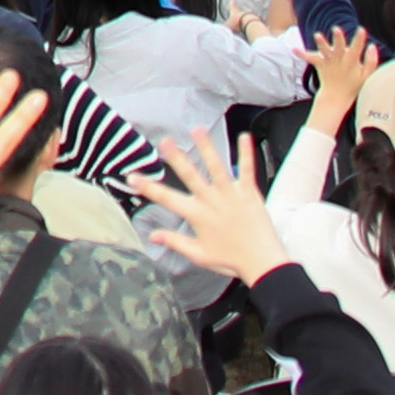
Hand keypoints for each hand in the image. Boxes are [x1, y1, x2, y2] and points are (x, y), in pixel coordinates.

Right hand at [140, 131, 292, 284]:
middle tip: (165, 141)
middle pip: (191, 176)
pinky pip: (248, 169)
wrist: (263, 264)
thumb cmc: (231, 261)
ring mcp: (231, 195)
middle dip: (176, 158)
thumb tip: (152, 235)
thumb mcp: (199, 255)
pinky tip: (244, 136)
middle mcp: (212, 202)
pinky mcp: (250, 193)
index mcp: (198, 216)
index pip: (167, 199)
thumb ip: (175, 242)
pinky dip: (246, 153)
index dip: (148, 187)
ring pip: (216, 167)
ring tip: (197, 130)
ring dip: (207, 148)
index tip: (131, 176)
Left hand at [305, 28, 378, 128]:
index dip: (359, 39)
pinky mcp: (320, 65)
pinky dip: (302, 54)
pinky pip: (310, 58)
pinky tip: (294, 49)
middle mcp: (340, 60)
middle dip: (338, 38)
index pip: (357, 48)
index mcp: (352, 61)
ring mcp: (329, 62)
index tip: (361, 29)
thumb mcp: (366, 76)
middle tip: (336, 29)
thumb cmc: (353, 84)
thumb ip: (371, 61)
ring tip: (317, 35)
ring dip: (321, 43)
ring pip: (325, 51)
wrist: (336, 97)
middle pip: (339, 47)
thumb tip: (373, 46)